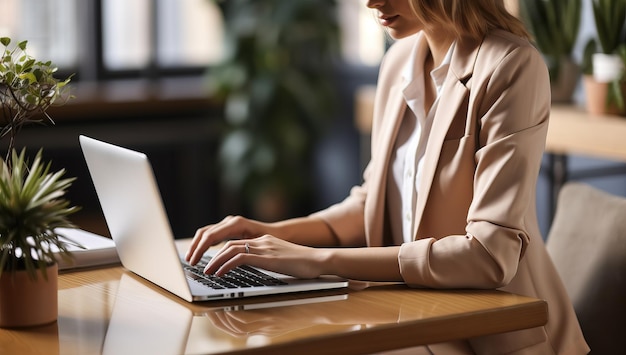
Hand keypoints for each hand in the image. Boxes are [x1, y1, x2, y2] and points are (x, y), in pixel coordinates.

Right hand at [185, 215, 270, 264]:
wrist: (279, 233)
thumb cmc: (271, 241)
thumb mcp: (257, 246)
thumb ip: (243, 251)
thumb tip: (229, 259)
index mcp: (236, 224)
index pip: (210, 236)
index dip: (200, 249)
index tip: (194, 261)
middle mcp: (230, 221)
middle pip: (204, 233)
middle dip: (195, 248)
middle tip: (189, 262)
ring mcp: (228, 223)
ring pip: (205, 232)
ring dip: (196, 245)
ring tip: (191, 259)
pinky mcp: (228, 228)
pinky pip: (210, 234)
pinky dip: (202, 243)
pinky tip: (199, 254)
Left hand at [203, 235, 326, 278]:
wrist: (319, 260)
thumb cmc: (305, 265)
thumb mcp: (281, 262)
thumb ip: (267, 263)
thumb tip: (256, 272)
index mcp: (264, 241)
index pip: (236, 243)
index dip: (220, 252)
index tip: (211, 262)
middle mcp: (261, 241)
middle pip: (228, 243)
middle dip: (212, 255)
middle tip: (202, 267)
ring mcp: (263, 247)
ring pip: (230, 249)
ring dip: (215, 261)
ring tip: (207, 272)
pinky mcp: (266, 257)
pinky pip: (239, 258)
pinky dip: (226, 265)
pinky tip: (219, 274)